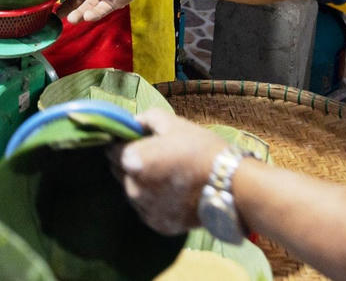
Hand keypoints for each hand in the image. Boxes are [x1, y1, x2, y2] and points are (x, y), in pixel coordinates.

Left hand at [107, 109, 226, 234]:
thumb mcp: (174, 123)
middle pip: (121, 172)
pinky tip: (172, 192)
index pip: (113, 150)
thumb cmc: (201, 149)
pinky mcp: (158, 225)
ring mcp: (145, 209)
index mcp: (133, 161)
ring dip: (142, 183)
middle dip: (132, 163)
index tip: (136, 140)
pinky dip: (155, 200)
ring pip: (134, 191)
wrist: (232, 186)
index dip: (123, 143)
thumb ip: (146, 119)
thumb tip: (133, 122)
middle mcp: (133, 188)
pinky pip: (148, 209)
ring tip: (166, 175)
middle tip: (154, 156)